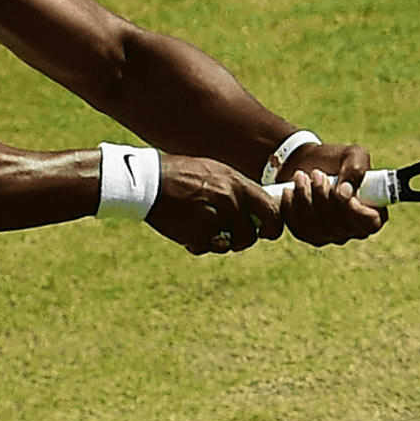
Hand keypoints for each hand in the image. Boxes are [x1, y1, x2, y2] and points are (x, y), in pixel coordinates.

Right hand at [147, 153, 280, 254]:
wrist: (147, 180)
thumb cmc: (181, 174)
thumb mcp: (216, 172)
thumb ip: (238, 189)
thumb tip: (258, 205)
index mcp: (238, 185)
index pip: (272, 212)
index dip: (272, 226)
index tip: (265, 232)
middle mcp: (231, 201)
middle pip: (251, 235)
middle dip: (243, 240)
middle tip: (231, 237)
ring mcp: (215, 218)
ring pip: (230, 245)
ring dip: (220, 243)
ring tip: (205, 231)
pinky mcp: (197, 233)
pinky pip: (206, 248)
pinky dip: (197, 244)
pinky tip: (187, 231)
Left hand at [276, 142, 385, 245]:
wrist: (305, 163)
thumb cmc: (335, 159)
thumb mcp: (353, 155)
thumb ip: (357, 169)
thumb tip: (347, 190)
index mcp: (374, 212)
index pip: (370, 224)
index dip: (355, 211)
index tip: (341, 189)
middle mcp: (354, 230)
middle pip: (340, 226)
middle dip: (324, 198)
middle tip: (316, 173)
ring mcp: (331, 236)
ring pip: (317, 228)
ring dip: (305, 199)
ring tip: (301, 176)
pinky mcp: (308, 235)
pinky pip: (299, 229)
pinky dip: (291, 208)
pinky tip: (290, 190)